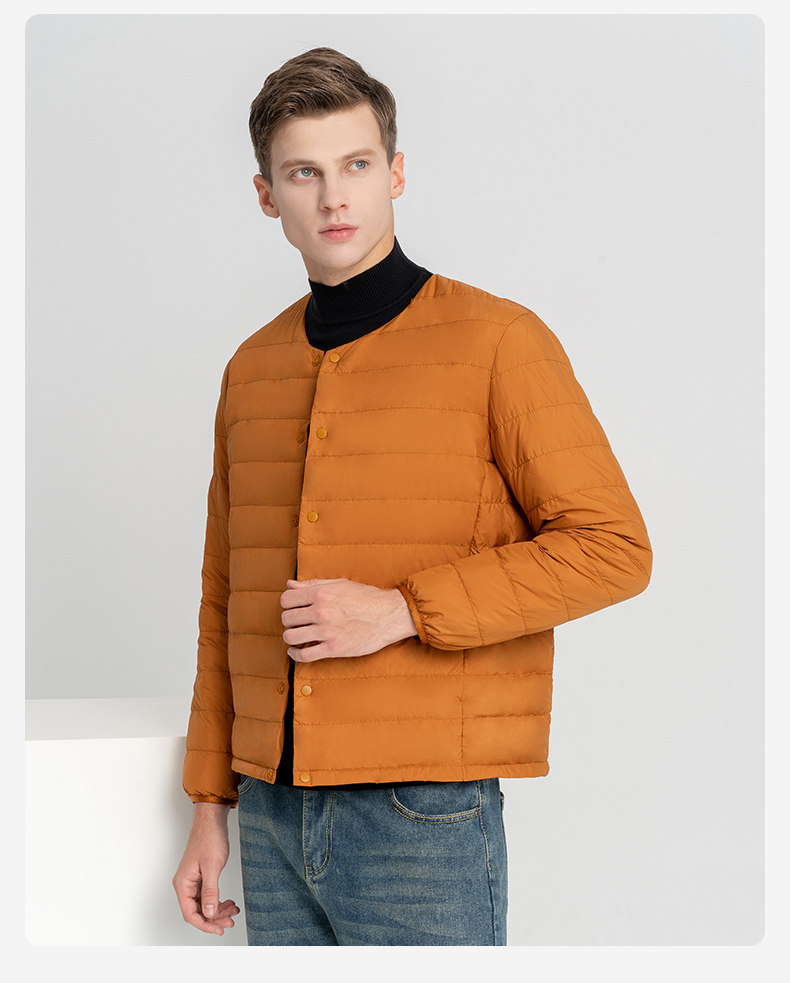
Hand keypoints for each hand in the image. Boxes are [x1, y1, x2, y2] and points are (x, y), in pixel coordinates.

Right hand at [173, 803, 239, 935]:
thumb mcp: (212, 867)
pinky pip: (207, 895)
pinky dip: (218, 900)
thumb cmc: (209, 838)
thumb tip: (210, 913)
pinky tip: (228, 902)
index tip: (219, 929)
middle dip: (214, 918)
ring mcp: (192, 880)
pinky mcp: (200, 876)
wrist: (212, 820)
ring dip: (218, 910)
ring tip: (232, 910)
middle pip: (197, 911)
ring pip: (203, 904)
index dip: (205, 925)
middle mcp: (185, 884)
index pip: (190, 914)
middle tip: (230, 920)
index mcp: (183, 884)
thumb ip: (210, 892)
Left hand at [280, 577, 416, 661]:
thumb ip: (313, 584)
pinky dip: (295, 655)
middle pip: (287, 618)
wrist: (388, 615)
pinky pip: (305, 655)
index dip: (287, 604)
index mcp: (321, 593)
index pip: (286, 599)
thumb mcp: (339, 584)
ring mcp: (327, 631)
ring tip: (296, 636)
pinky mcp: (334, 648)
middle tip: (297, 622)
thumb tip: (289, 585)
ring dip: (290, 637)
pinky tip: (296, 651)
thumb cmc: (365, 597)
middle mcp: (321, 612)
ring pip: (291, 637)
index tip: (293, 608)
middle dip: (289, 620)